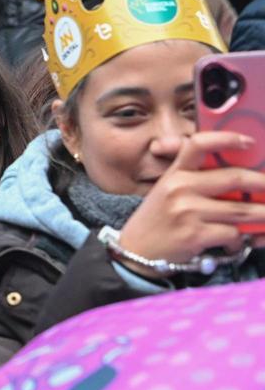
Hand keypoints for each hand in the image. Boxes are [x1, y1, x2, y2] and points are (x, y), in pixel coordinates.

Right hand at [117, 131, 264, 274]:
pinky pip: (233, 234)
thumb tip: (233, 173)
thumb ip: (192, 177)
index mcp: (175, 173)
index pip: (198, 145)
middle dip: (263, 183)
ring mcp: (188, 211)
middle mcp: (181, 188)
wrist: (137, 250)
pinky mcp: (196, 234)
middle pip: (234, 178)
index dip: (226, 139)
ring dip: (262, 215)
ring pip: (241, 209)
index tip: (248, 142)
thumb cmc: (158, 218)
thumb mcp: (166, 190)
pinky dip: (241, 240)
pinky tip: (235, 242)